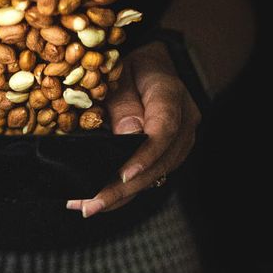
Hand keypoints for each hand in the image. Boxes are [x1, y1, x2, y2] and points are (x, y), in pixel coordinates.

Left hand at [66, 42, 200, 215]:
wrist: (153, 66)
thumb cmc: (132, 67)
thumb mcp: (120, 73)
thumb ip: (122, 102)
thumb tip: (129, 135)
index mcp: (171, 95)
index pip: (164, 130)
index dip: (144, 156)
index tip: (122, 176)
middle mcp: (184, 121)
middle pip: (160, 162)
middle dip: (125, 188)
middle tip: (91, 204)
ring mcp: (181, 140)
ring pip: (157, 175)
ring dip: (122, 195)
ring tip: (88, 206)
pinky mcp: (170, 154)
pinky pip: (152, 176)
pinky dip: (126, 191)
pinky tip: (101, 200)